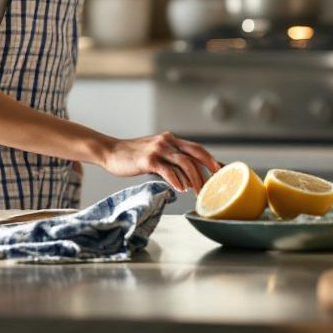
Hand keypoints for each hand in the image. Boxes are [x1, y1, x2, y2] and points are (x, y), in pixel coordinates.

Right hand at [99, 132, 221, 192]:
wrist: (111, 152)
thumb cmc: (134, 157)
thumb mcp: (156, 154)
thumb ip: (171, 161)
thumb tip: (189, 178)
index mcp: (171, 139)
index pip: (197, 148)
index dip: (210, 159)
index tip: (221, 172)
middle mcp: (167, 141)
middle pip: (195, 153)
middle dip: (208, 169)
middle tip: (216, 184)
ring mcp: (158, 149)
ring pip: (185, 163)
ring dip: (195, 179)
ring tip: (198, 192)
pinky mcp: (148, 160)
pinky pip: (168, 170)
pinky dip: (177, 180)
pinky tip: (181, 189)